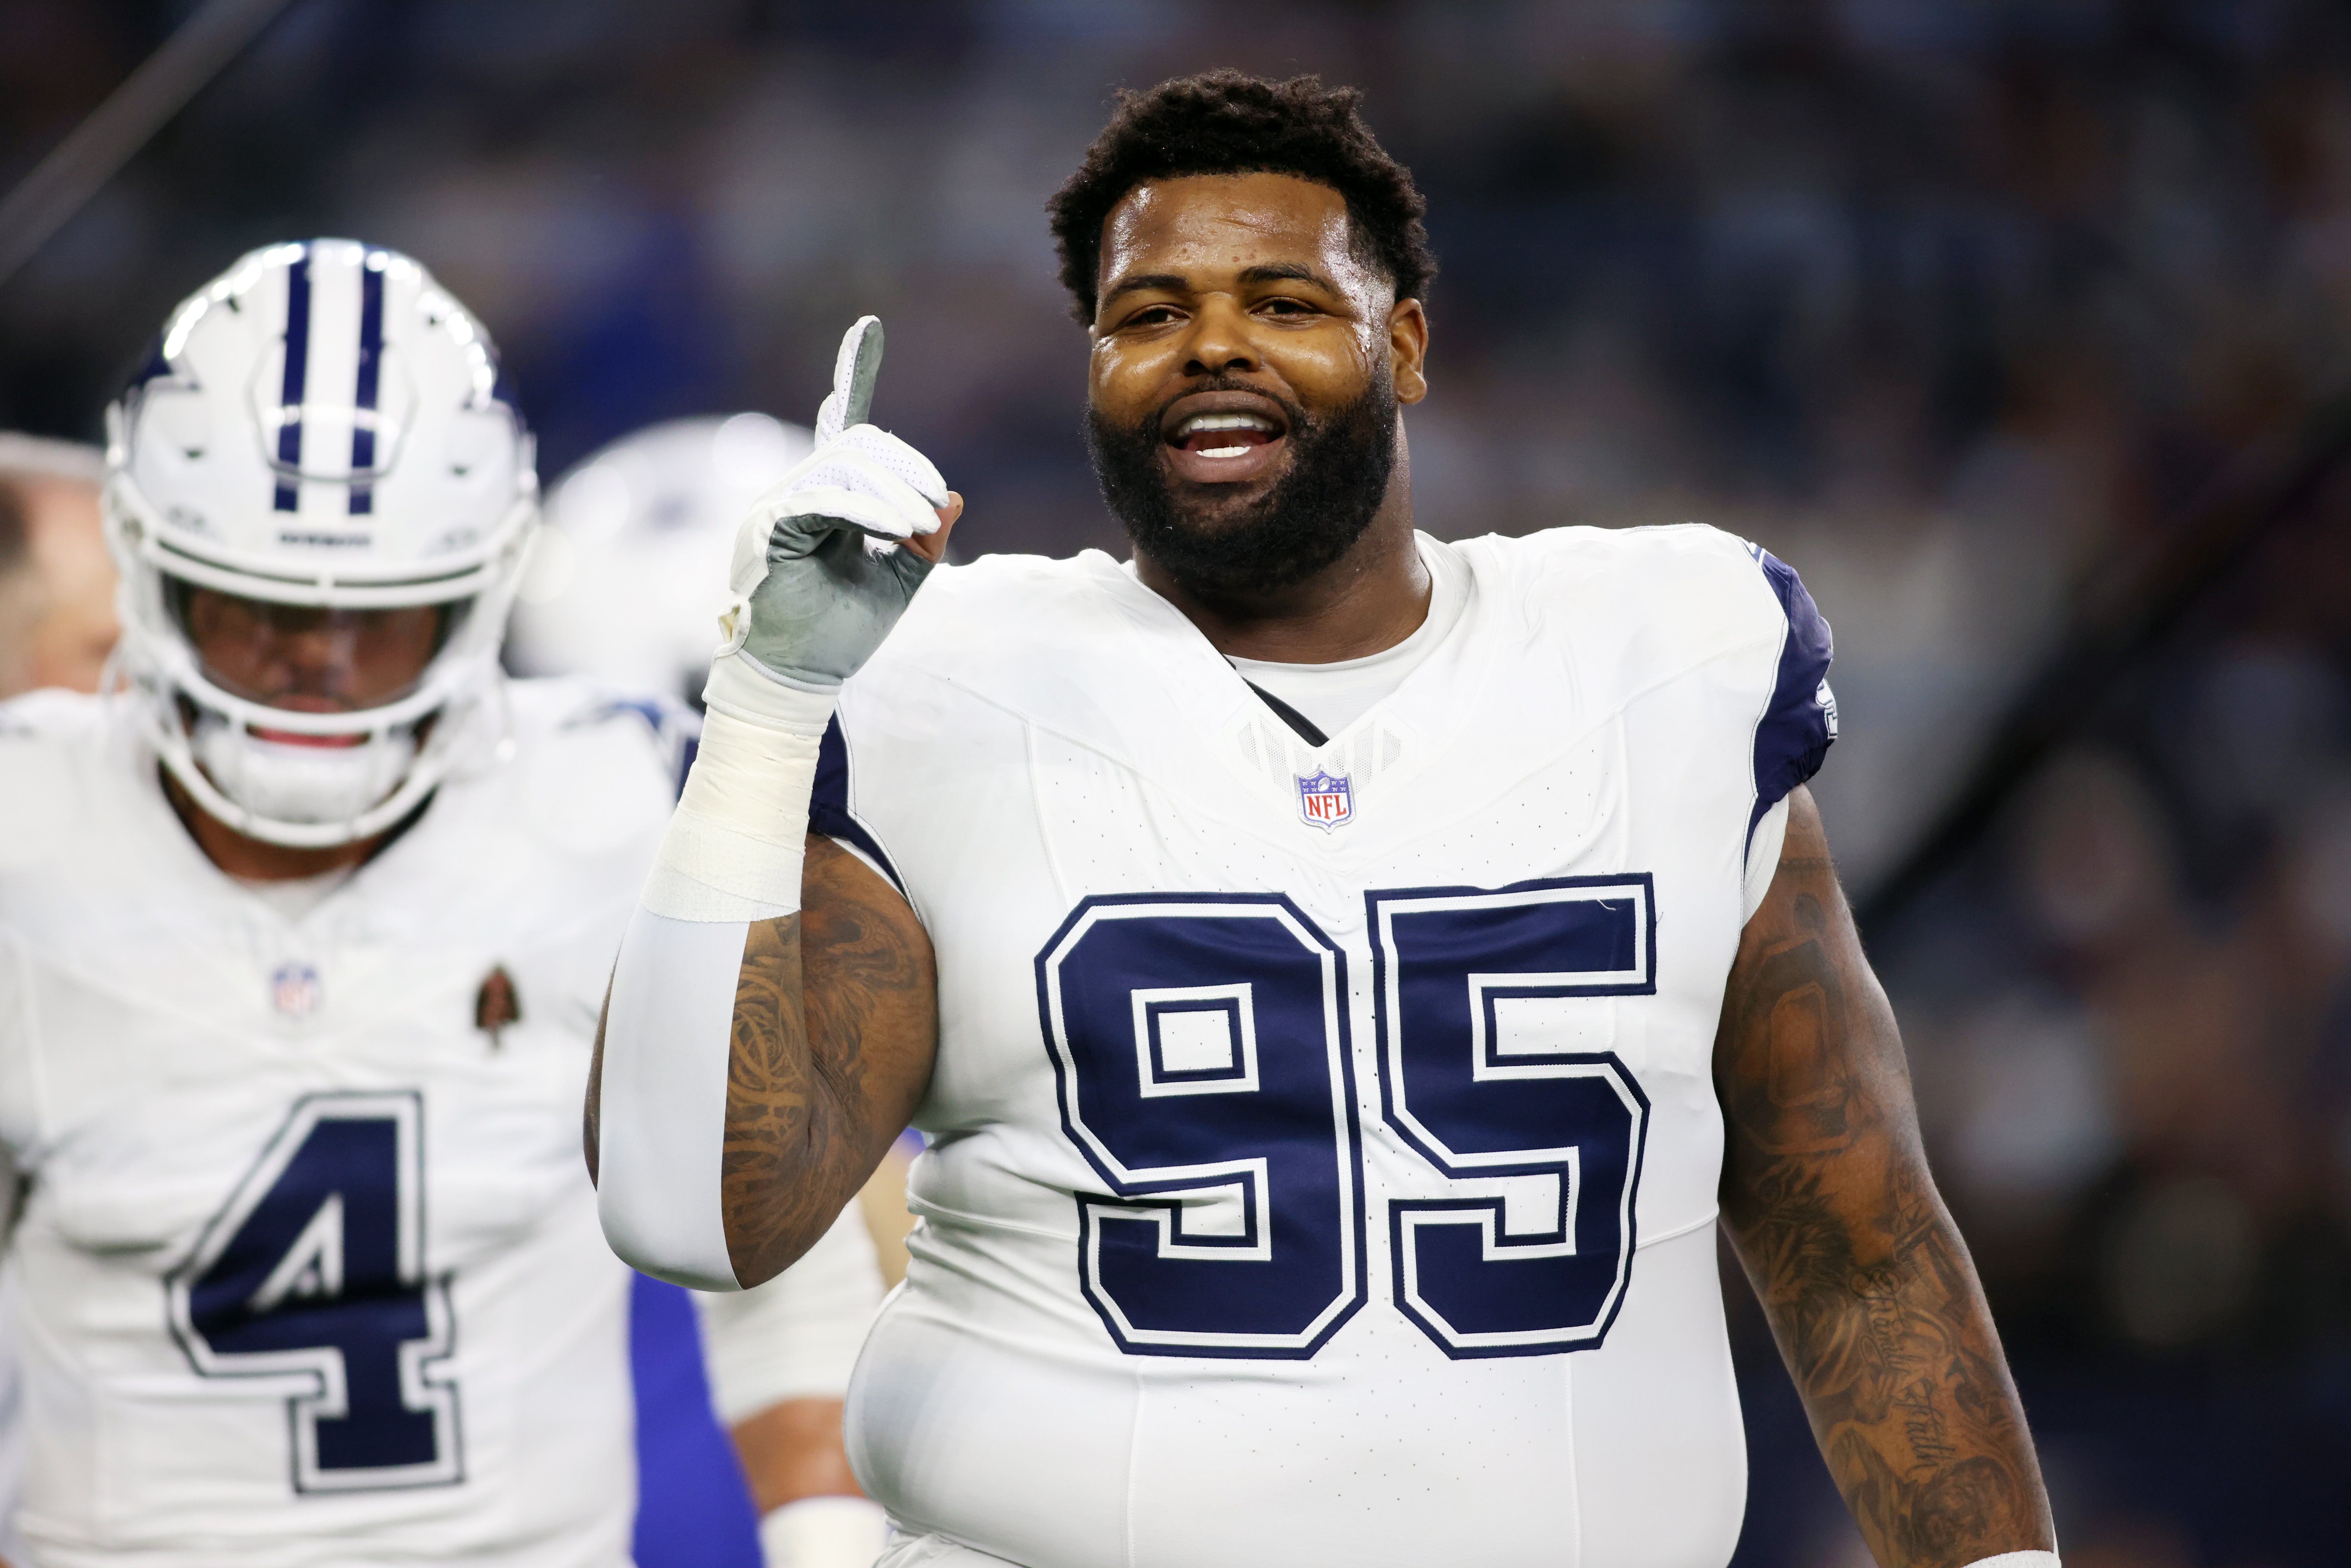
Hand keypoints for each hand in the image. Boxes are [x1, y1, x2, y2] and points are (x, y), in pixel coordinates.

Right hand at [718, 316, 961, 690]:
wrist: (801, 679)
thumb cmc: (843, 634)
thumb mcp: (901, 581)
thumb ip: (925, 538)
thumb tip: (954, 498)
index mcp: (826, 498)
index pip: (842, 425)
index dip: (854, 374)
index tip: (868, 329)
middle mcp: (797, 491)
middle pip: (860, 444)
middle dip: (909, 469)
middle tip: (937, 512)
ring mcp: (777, 505)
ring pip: (845, 464)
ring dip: (895, 493)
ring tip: (924, 530)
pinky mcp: (768, 527)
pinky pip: (824, 497)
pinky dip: (868, 510)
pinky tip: (897, 531)